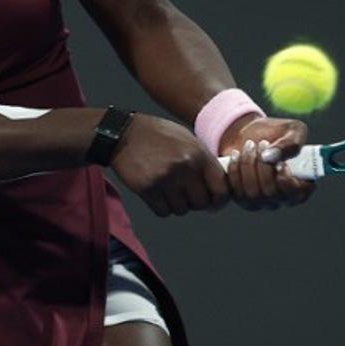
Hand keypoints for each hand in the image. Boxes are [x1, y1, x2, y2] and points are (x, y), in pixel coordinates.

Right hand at [109, 113, 229, 216]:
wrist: (123, 133)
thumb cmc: (157, 135)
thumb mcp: (187, 138)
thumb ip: (203, 159)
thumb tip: (219, 182)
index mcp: (198, 154)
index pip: (221, 188)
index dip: (219, 199)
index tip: (215, 202)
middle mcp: (185, 167)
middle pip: (201, 203)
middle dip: (196, 202)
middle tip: (188, 195)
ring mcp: (166, 179)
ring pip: (182, 209)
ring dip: (178, 205)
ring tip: (170, 191)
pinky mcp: (148, 189)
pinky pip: (163, 212)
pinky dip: (162, 207)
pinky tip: (158, 194)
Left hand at [219, 115, 315, 210]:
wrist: (251, 133)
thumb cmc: (278, 133)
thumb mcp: (293, 130)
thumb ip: (290, 143)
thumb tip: (271, 156)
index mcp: (301, 185)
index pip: (298, 195)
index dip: (288, 182)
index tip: (280, 164)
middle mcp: (282, 198)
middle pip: (272, 193)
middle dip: (264, 166)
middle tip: (262, 143)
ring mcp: (262, 202)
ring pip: (253, 194)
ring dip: (248, 165)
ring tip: (249, 145)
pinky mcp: (243, 199)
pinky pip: (236, 192)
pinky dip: (235, 171)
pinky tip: (236, 154)